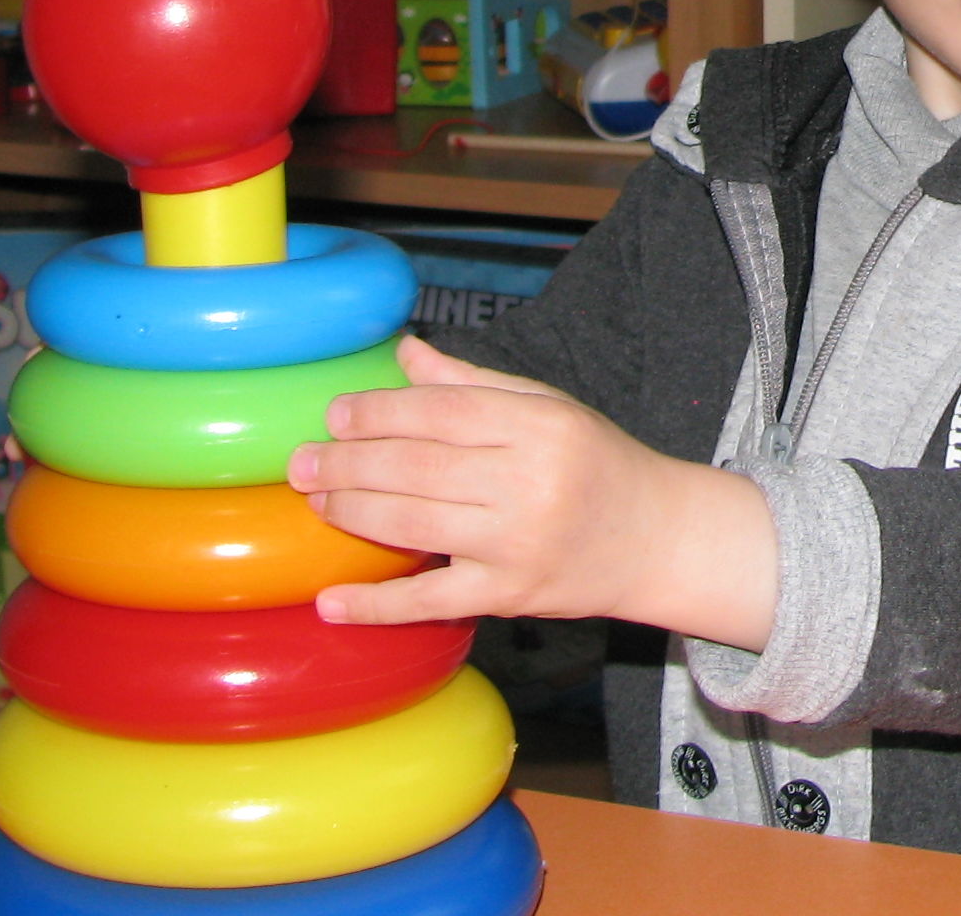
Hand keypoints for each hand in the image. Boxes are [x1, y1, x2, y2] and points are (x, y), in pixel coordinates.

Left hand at [289, 337, 779, 647]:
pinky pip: (432, 601)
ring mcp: (518, 543)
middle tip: (302, 461)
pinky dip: (377, 605)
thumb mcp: (548, 408)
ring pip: (415, 525)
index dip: (381, 412)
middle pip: (418, 467)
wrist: (657, 539)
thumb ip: (473, 383)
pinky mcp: (510, 596)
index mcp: (541, 425)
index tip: (337, 414)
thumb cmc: (597, 464)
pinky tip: (330, 602)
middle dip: (349, 462)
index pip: (442, 412)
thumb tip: (403, 354)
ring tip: (315, 499)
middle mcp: (530, 482)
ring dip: (352, 511)